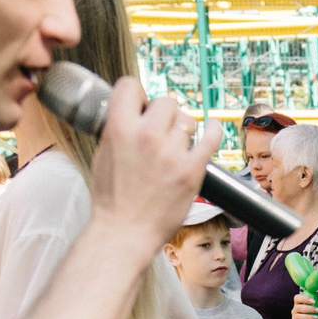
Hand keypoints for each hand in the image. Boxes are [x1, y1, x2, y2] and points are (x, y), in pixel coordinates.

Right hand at [86, 87, 212, 248]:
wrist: (124, 233)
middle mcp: (147, 136)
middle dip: (164, 113)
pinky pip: (211, 137)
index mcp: (119, 128)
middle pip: (166, 102)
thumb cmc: (111, 200)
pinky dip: (214, 130)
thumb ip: (118, 129)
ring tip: (175, 146)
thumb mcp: (103, 154)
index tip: (141, 106)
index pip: (130, 85)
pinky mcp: (192, 170)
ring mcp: (171, 153)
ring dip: (182, 130)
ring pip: (187, 121)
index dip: (136, 94)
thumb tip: (133, 113)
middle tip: (160, 131)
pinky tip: (212, 128)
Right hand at [291, 292, 317, 318]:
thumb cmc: (313, 313)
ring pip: (297, 317)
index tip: (314, 301)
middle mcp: (294, 310)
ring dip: (308, 317)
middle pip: (298, 308)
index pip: (297, 298)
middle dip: (309, 309)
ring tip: (317, 318)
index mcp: (298, 303)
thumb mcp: (317, 307)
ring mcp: (294, 318)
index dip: (304, 299)